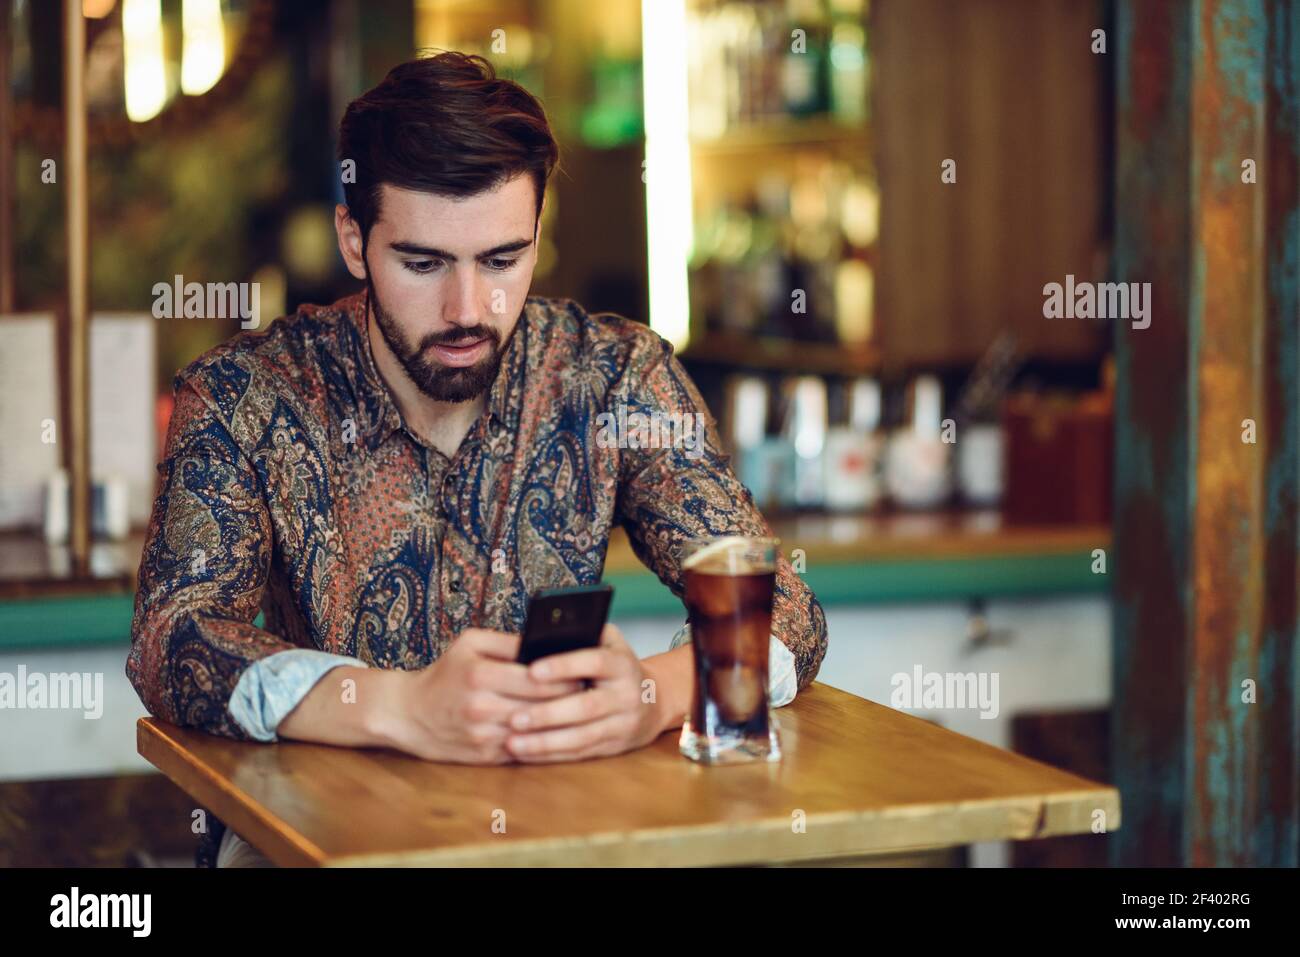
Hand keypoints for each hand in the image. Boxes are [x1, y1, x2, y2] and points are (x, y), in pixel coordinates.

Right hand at [373, 627, 583, 763]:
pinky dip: (544, 740)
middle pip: (542, 706)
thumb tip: (545, 640)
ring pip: (537, 730)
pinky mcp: (486, 756)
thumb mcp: (469, 643)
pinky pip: (525, 748)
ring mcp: (484, 735)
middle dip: (570, 699)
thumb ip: (508, 641)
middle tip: (591, 691)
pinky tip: (558, 730)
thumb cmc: (443, 673)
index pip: (538, 678)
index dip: (567, 676)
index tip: (585, 671)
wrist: (408, 714)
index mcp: (480, 674)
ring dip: (560, 722)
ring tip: (580, 710)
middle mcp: (482, 707)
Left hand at [504, 624, 666, 762]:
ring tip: (513, 742)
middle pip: (586, 707)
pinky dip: (550, 755)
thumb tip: (540, 635)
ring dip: (545, 742)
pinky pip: (579, 753)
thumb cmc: (617, 666)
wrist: (654, 699)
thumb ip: (582, 635)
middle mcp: (626, 695)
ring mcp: (621, 724)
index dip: (564, 666)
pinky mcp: (613, 747)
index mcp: (622, 664)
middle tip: (515, 717)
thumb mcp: (609, 642)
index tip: (532, 671)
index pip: (595, 662)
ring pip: (582, 737)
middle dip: (548, 714)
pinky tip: (525, 753)